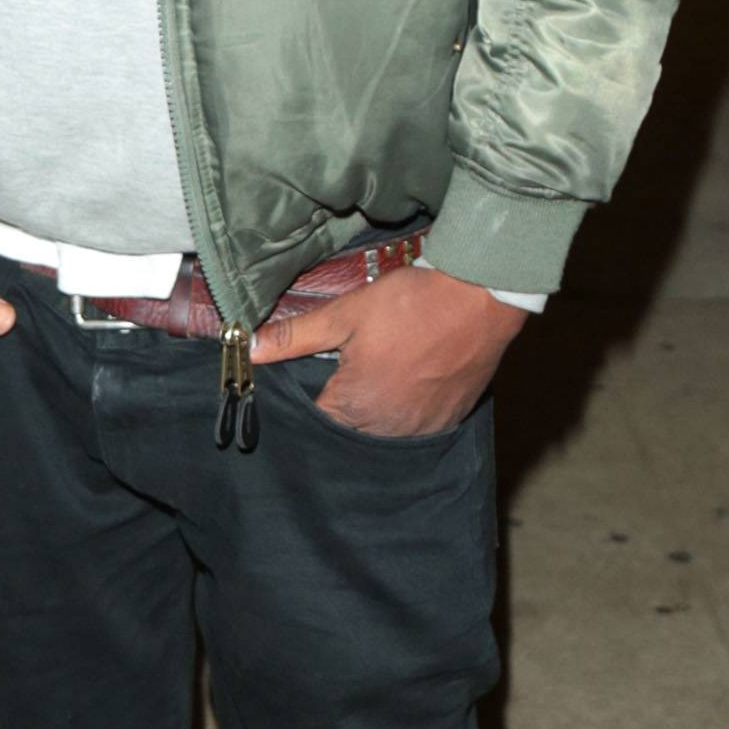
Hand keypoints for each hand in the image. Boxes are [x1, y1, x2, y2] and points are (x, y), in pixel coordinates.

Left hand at [250, 264, 527, 437]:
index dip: (313, 395)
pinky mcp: (448, 421)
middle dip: (346, 401)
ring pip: (383, 429)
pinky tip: (412, 380)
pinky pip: (417, 426)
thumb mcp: (345, 314)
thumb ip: (295, 336)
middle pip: (349, 427)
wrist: (479, 299)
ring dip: (378, 409)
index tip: (320, 375)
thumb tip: (249, 348)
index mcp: (352, 406)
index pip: (315, 418)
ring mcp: (420, 428)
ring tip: (386, 371)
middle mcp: (384, 428)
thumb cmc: (410, 304)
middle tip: (358, 365)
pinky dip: (410, 409)